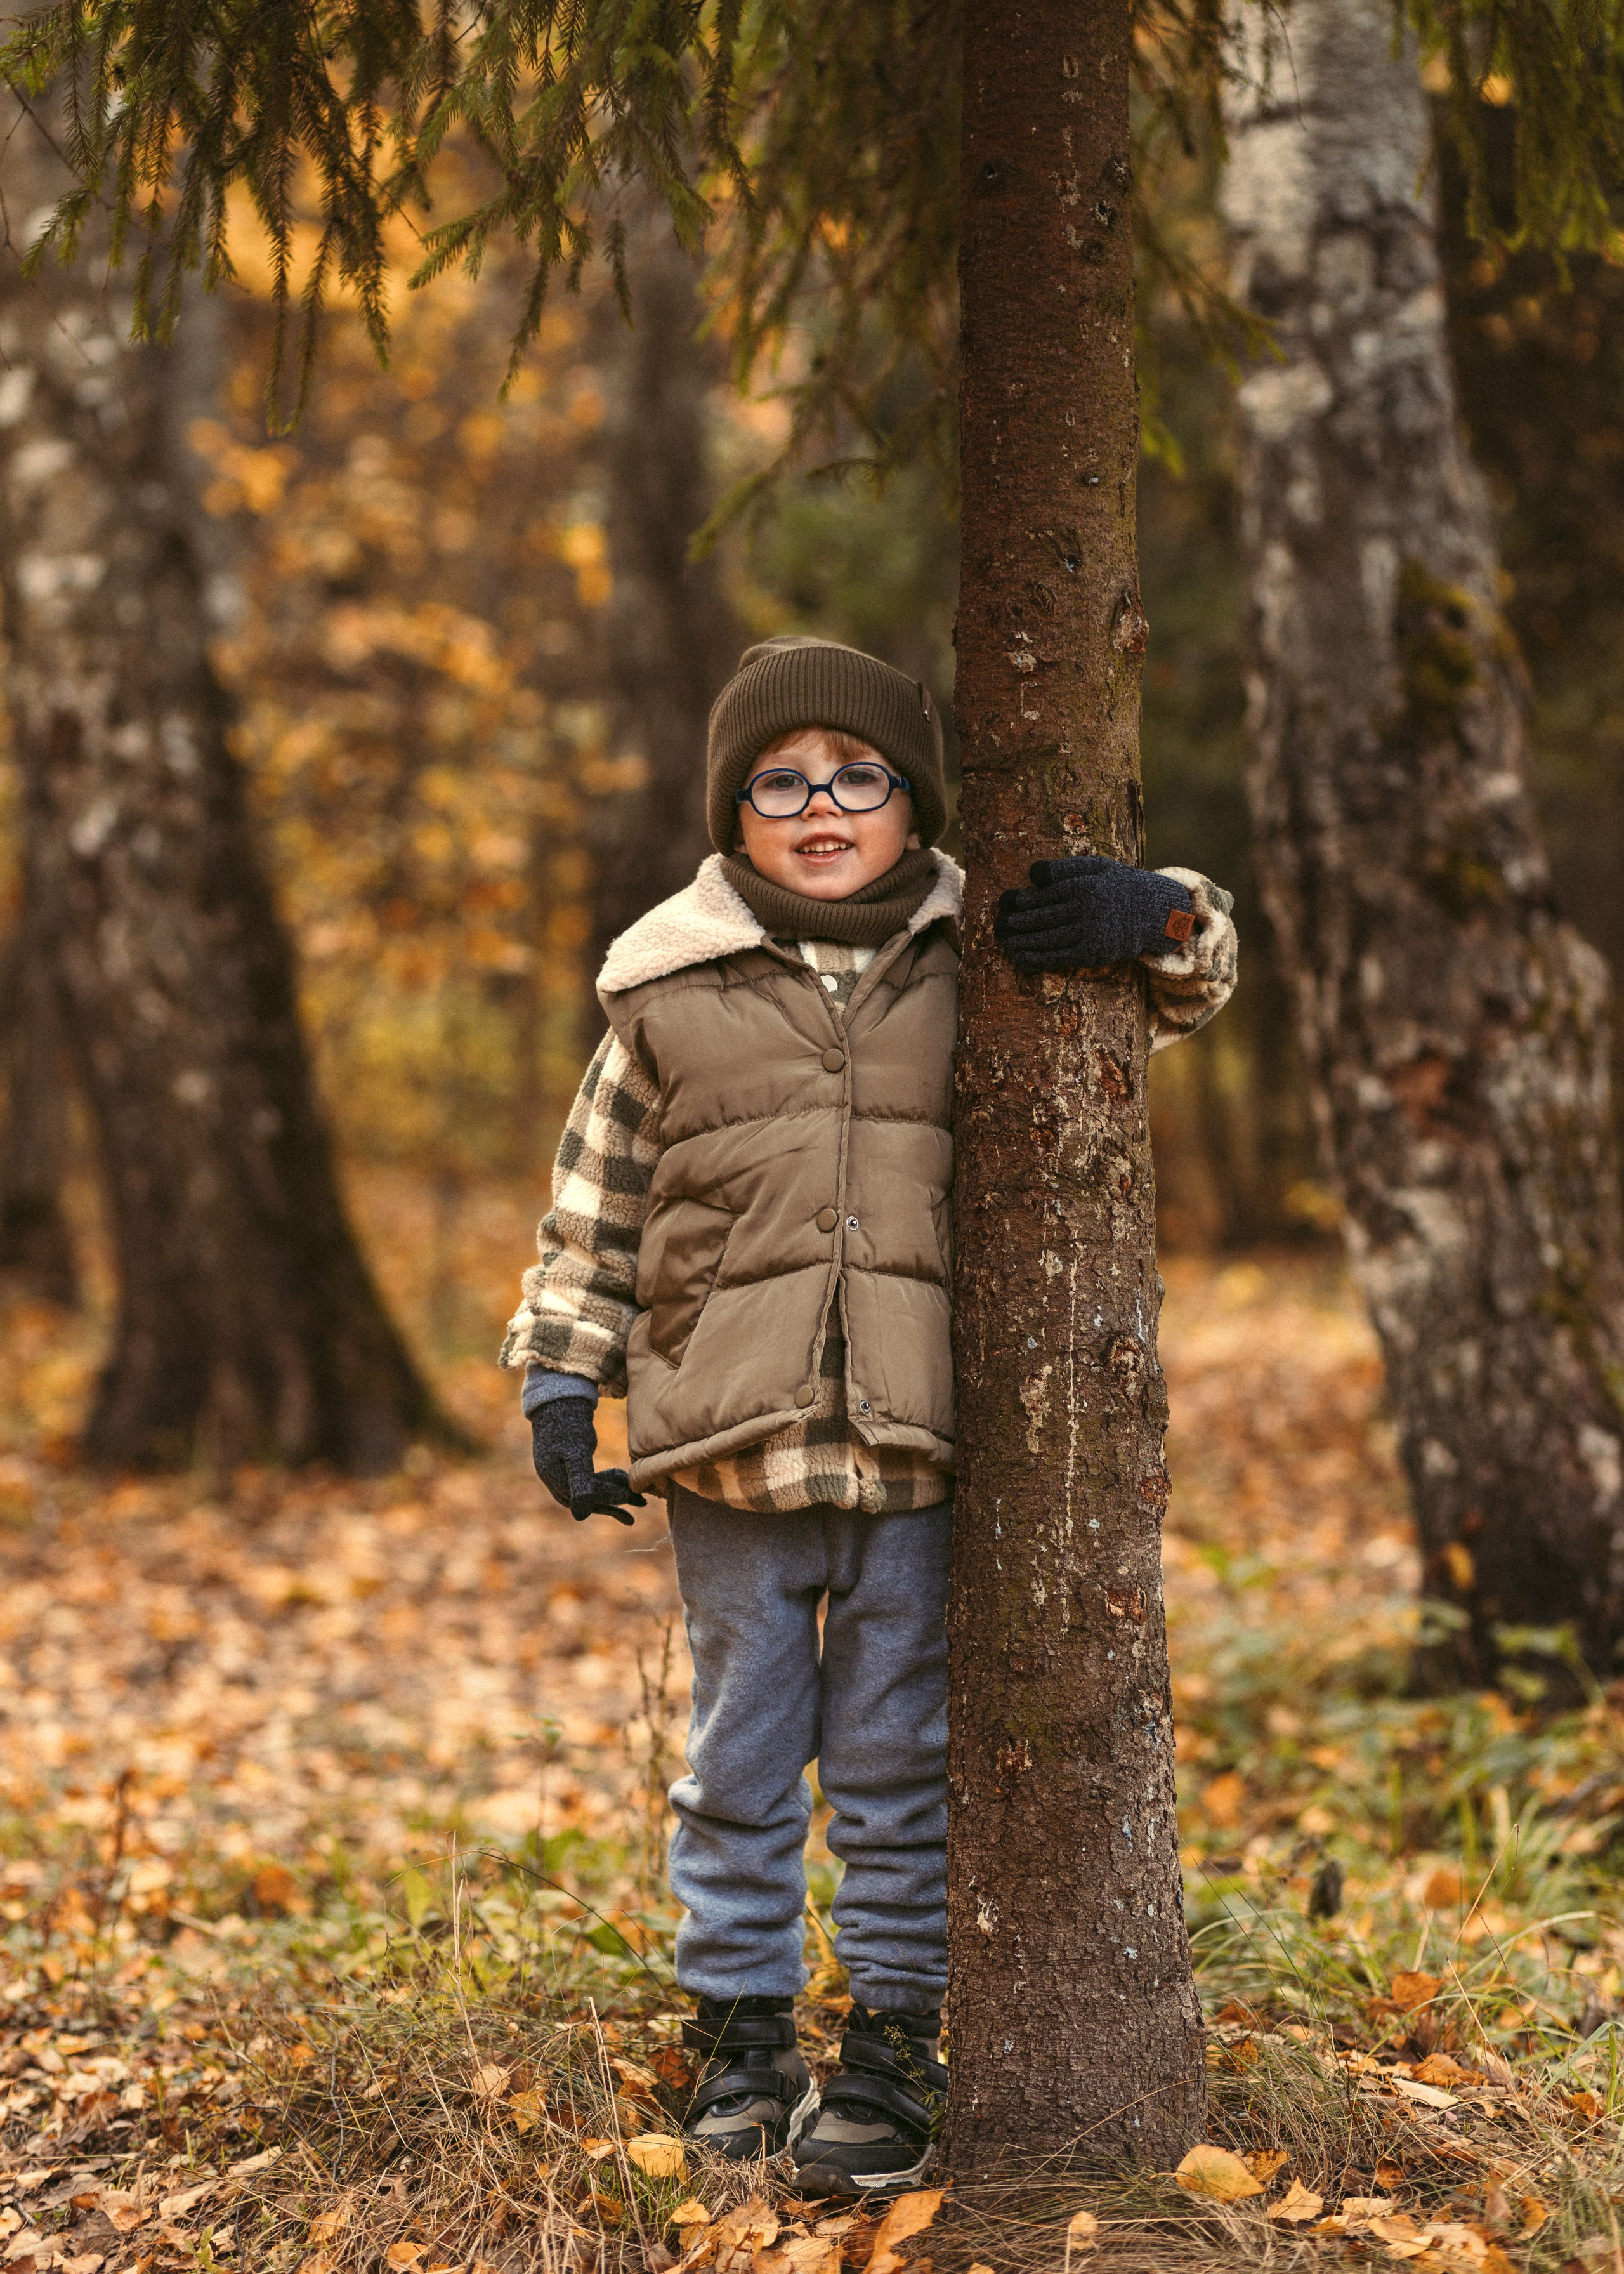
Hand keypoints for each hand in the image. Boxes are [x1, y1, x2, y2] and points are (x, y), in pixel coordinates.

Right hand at [530, 1398, 646, 1524]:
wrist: (560, 1404)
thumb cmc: (568, 1425)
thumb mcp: (575, 1452)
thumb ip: (580, 1482)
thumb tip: (580, 1517)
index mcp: (555, 1480)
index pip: (585, 1496)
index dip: (608, 1497)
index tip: (631, 1496)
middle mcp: (558, 1482)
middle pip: (590, 1499)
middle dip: (616, 1500)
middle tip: (642, 1502)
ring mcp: (564, 1476)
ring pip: (593, 1493)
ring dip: (615, 1494)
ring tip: (640, 1498)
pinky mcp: (573, 1470)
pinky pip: (592, 1483)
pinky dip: (608, 1483)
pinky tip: (623, 1479)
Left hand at [994, 854, 1193, 972]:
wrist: (1155, 913)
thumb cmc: (1119, 885)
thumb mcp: (1098, 866)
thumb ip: (1065, 868)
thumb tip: (1032, 875)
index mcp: (1085, 885)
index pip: (1044, 893)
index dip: (1020, 899)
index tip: (1004, 902)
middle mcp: (1086, 910)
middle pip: (1041, 917)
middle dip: (1015, 922)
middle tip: (997, 925)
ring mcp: (1089, 934)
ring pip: (1046, 939)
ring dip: (1020, 942)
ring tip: (1003, 941)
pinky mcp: (1092, 954)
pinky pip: (1058, 957)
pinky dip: (1036, 959)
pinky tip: (1020, 958)